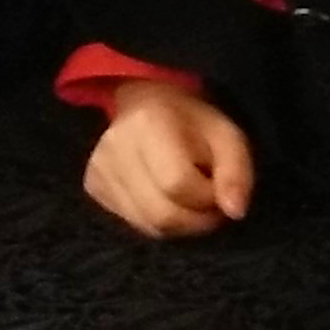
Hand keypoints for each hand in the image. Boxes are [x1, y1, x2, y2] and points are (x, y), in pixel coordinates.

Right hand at [84, 80, 253, 238]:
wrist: (147, 104)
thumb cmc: (193, 122)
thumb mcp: (228, 136)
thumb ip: (236, 172)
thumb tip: (234, 211)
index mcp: (148, 123)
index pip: (179, 185)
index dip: (206, 196)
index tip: (216, 186)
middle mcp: (115, 145)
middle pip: (161, 214)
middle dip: (194, 219)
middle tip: (206, 201)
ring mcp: (99, 167)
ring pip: (147, 225)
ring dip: (177, 223)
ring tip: (186, 198)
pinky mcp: (93, 185)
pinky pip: (133, 223)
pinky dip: (156, 221)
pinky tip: (162, 197)